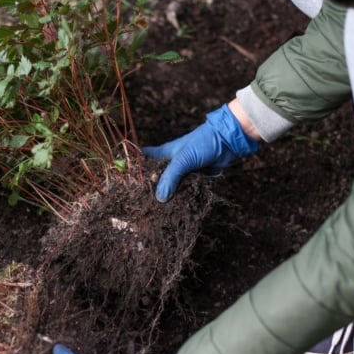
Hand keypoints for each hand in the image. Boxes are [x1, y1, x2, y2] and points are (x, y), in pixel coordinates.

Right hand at [141, 103, 257, 201]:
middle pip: (156, 177)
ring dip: (167, 195)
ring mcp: (184, 171)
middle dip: (149, 188)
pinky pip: (185, 190)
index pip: (144, 158)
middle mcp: (172, 163)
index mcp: (164, 153)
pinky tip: (175, 208)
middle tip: (140, 203)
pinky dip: (182, 197)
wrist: (228, 142)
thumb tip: (160, 198)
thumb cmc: (203, 143)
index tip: (125, 179)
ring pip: (171, 186)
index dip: (134, 166)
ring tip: (156, 211)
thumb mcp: (183, 159)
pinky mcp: (195, 178)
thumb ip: (171, 178)